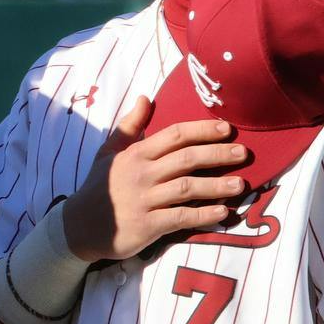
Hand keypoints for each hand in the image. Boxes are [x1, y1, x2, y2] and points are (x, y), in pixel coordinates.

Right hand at [59, 95, 248, 262]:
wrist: (79, 226)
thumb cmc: (100, 187)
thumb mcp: (108, 152)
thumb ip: (130, 126)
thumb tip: (145, 97)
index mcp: (135, 154)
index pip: (174, 136)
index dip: (202, 130)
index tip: (227, 129)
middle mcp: (142, 174)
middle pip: (186, 159)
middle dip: (217, 155)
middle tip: (244, 153)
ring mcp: (144, 200)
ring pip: (187, 188)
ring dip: (216, 186)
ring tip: (240, 184)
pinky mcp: (147, 225)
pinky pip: (180, 218)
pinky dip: (203, 215)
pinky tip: (223, 212)